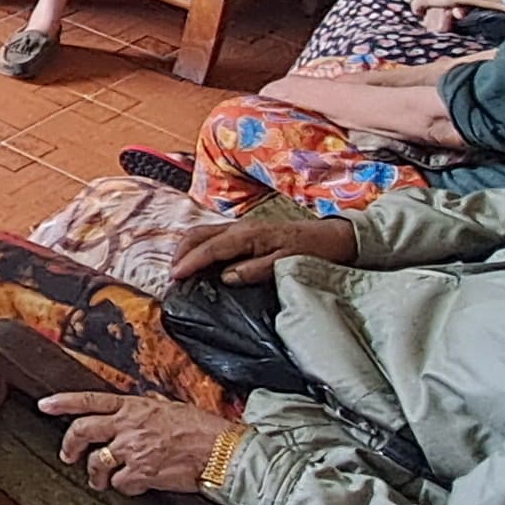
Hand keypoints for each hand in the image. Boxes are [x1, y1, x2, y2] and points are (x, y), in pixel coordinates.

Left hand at [38, 389, 223, 494]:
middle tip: (68, 455)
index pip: (88, 400)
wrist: (221, 450)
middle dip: (69, 446)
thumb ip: (141, 412)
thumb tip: (128, 417)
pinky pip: (120, 484)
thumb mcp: (166, 408)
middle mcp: (128, 426)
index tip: (44, 405)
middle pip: (82, 432)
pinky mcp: (142, 474)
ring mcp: (133, 450)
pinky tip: (134, 485)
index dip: (62, 402)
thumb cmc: (200, 429)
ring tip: (99, 480)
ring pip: (96, 463)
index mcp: (133, 406)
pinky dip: (124, 487)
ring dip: (95, 475)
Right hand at [172, 212, 357, 284]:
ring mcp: (242, 226)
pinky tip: (198, 261)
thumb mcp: (286, 264)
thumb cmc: (312, 251)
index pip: (211, 247)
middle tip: (171, 275)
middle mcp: (241, 226)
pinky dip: (199, 247)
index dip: (190, 262)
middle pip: (199, 234)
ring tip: (179, 269)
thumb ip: (254, 270)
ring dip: (188, 248)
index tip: (174, 277)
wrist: (333, 237)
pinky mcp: (245, 231)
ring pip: (204, 232)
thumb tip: (226, 277)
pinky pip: (213, 235)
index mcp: (248, 234)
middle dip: (181, 252)